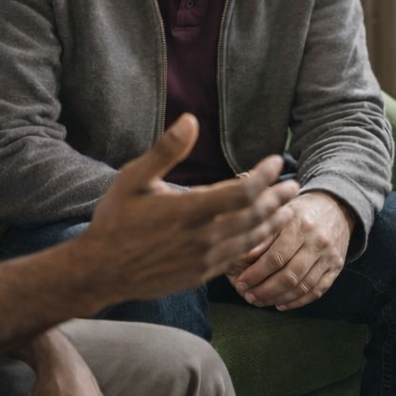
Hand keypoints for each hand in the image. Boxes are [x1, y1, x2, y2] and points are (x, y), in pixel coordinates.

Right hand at [79, 115, 297, 301]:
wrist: (101, 272)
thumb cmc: (115, 221)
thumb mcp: (133, 178)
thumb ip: (166, 151)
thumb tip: (191, 120)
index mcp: (190, 209)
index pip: (243, 190)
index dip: (265, 175)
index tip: (276, 161)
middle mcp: (203, 236)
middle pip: (254, 215)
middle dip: (277, 198)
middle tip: (294, 185)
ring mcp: (204, 259)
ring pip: (250, 238)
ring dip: (272, 222)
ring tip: (288, 210)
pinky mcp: (201, 275)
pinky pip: (237, 257)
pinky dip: (255, 243)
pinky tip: (260, 236)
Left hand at [228, 191, 352, 310]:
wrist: (336, 207)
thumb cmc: (300, 211)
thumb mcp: (281, 213)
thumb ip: (264, 234)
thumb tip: (243, 256)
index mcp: (300, 225)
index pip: (276, 257)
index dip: (256, 274)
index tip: (241, 282)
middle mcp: (317, 241)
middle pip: (289, 276)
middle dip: (265, 291)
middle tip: (249, 296)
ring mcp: (329, 256)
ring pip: (303, 286)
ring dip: (279, 298)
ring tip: (260, 302)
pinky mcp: (336, 267)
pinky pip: (317, 291)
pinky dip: (298, 302)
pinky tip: (280, 305)